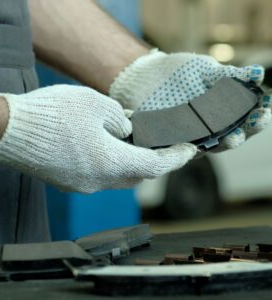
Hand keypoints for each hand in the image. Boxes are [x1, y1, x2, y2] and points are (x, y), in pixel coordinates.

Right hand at [0, 85, 196, 191]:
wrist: (11, 132)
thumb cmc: (52, 115)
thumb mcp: (95, 104)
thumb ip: (119, 120)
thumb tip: (128, 130)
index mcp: (111, 162)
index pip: (155, 165)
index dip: (176, 159)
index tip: (190, 151)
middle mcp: (100, 180)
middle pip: (138, 173)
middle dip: (153, 160)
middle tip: (161, 143)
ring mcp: (83, 185)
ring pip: (118, 176)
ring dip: (129, 161)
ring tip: (131, 141)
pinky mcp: (70, 181)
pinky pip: (99, 175)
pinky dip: (109, 162)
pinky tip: (104, 145)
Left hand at [109, 50, 270, 149]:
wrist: (145, 78)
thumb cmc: (177, 74)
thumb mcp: (203, 70)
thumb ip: (226, 75)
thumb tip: (255, 74)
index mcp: (220, 113)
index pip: (244, 119)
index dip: (257, 115)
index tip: (266, 108)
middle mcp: (207, 130)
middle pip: (231, 136)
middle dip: (246, 131)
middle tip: (256, 122)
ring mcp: (188, 138)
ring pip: (210, 146)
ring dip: (224, 143)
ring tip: (234, 137)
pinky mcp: (168, 144)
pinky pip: (181, 149)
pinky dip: (190, 148)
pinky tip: (200, 144)